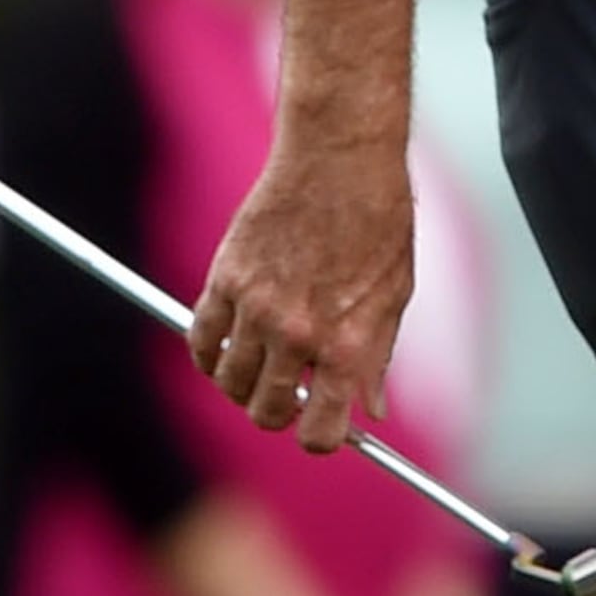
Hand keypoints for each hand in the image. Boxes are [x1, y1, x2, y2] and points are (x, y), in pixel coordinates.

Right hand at [187, 130, 415, 453]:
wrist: (339, 158)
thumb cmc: (377, 221)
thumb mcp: (394, 296)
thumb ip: (377, 358)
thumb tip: (372, 412)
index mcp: (346, 345)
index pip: (320, 432)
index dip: (319, 437)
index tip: (320, 426)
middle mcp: (298, 334)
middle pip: (267, 413)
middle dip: (278, 413)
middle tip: (289, 394)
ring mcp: (256, 307)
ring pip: (229, 382)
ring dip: (242, 385)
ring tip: (260, 368)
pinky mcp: (225, 278)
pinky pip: (201, 340)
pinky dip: (208, 354)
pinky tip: (225, 348)